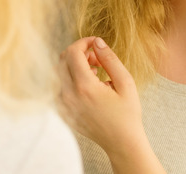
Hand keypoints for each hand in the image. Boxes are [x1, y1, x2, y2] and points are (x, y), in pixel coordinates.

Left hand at [58, 36, 143, 150]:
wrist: (121, 143)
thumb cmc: (127, 114)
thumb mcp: (125, 83)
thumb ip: (110, 59)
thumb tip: (97, 42)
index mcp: (84, 87)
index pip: (72, 52)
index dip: (84, 42)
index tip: (96, 43)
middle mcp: (69, 96)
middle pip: (62, 59)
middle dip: (78, 52)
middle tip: (97, 59)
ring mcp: (63, 105)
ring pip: (59, 72)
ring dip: (74, 65)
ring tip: (95, 72)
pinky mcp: (63, 111)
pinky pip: (60, 86)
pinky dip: (71, 78)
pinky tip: (89, 84)